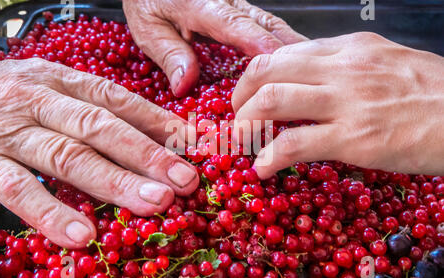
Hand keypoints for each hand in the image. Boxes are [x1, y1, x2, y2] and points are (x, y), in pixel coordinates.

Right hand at [0, 58, 198, 247]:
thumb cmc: (12, 101)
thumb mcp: (56, 94)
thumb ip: (98, 112)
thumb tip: (162, 137)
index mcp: (61, 81)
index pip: (117, 99)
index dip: (157, 122)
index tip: (193, 145)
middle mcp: (38, 101)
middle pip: (100, 127)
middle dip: (146, 155)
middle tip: (184, 181)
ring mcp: (10, 132)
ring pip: (67, 157)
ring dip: (114, 182)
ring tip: (154, 204)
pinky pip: (16, 188)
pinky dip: (50, 211)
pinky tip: (82, 234)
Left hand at [123, 0, 305, 96]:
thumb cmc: (149, 1)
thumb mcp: (148, 28)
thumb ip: (168, 53)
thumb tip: (184, 84)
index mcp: (201, 5)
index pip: (234, 25)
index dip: (257, 44)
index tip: (278, 61)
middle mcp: (226, 2)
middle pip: (264, 24)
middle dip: (287, 50)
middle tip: (311, 74)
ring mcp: (238, 3)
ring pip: (271, 24)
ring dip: (291, 47)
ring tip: (313, 69)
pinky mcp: (241, 8)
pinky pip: (267, 25)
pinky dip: (282, 43)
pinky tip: (296, 59)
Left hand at [232, 32, 443, 178]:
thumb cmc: (432, 93)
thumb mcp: (385, 63)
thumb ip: (346, 68)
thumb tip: (311, 80)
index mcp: (348, 48)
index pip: (282, 53)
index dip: (255, 77)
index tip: (250, 96)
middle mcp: (342, 67)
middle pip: (265, 70)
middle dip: (240, 96)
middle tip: (239, 118)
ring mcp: (346, 101)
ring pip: (272, 100)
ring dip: (247, 123)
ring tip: (245, 141)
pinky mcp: (354, 137)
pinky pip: (294, 143)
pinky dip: (269, 156)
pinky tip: (263, 167)